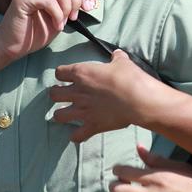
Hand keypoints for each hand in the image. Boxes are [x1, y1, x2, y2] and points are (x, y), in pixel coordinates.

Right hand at [0, 0, 95, 64]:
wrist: (11, 47)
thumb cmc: (34, 32)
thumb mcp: (60, 16)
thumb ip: (73, 2)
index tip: (85, 9)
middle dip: (76, 0)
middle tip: (73, 17)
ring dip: (67, 6)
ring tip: (64, 21)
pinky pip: (49, 1)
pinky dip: (58, 15)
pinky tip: (56, 26)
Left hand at [51, 49, 166, 141]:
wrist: (138, 99)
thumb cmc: (129, 78)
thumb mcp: (123, 63)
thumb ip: (116, 58)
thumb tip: (117, 54)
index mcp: (82, 74)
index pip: (59, 72)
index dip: (63, 74)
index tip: (68, 76)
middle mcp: (77, 92)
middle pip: (53, 94)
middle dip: (57, 94)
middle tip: (65, 95)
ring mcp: (83, 110)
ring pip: (58, 115)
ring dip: (61, 115)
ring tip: (67, 114)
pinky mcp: (92, 125)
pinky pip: (76, 136)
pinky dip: (76, 136)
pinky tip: (78, 134)